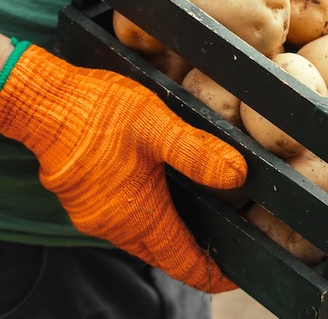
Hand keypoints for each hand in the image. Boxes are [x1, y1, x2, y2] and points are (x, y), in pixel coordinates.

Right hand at [0, 38, 246, 292]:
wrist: (39, 102)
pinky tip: (164, 203)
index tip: (236, 275)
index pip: (183, 262)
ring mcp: (97, 217)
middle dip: (196, 259)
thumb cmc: (97, 112)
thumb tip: (237, 175)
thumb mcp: (157, 124)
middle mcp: (116, 226)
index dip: (213, 274)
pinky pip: (125, 227)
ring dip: (172, 241)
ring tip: (203, 229)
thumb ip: (197, 152)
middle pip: (165, 257)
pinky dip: (150, 225)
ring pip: (144, 243)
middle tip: (228, 250)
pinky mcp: (85, 204)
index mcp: (139, 215)